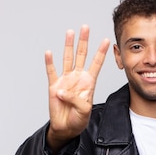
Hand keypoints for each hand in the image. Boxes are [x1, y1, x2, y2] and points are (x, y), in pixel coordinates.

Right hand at [45, 25, 109, 151]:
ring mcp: (66, 80)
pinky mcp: (54, 86)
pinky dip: (50, 62)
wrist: (66, 127)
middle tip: (85, 27)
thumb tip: (62, 91)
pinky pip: (51, 71)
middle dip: (84, 41)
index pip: (96, 63)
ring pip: (67, 58)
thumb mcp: (84, 110)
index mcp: (89, 82)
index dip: (101, 52)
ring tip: (70, 32)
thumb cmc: (79, 119)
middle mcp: (78, 78)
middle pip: (81, 55)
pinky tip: (49, 52)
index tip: (106, 40)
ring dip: (68, 45)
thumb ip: (76, 99)